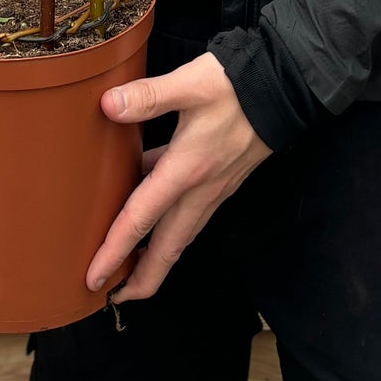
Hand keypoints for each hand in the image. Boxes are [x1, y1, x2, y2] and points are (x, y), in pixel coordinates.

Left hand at [85, 53, 271, 302]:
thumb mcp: (190, 84)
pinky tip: (152, 207)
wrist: (286, 88)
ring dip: (156, 258)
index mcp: (186, 170)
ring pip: (180, 236)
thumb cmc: (237, 85)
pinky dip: (169, 227)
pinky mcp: (222, 180)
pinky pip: (190, 215)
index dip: (115, 251)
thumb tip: (108, 105)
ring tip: (131, 266)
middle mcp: (200, 189)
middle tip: (113, 296)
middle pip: (167, 249)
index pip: (141, 219)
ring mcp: (214, 189)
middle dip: (141, 279)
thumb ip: (148, 96)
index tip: (94, 278)